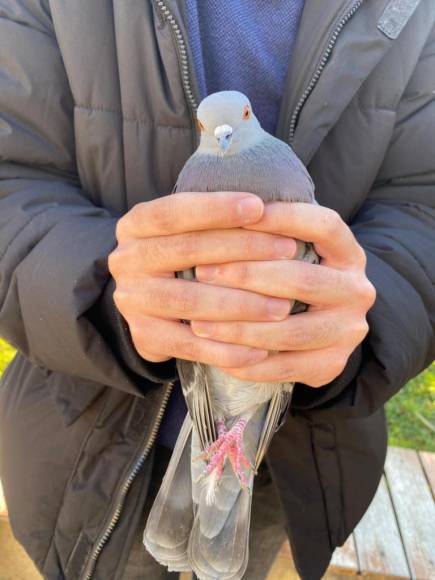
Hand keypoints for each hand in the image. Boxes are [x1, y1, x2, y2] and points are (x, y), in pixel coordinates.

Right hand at [108, 192, 296, 367]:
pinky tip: (260, 349)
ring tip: (283, 306)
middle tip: (288, 250)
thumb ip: (212, 220)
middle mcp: (126, 259)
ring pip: (189, 301)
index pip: (174, 211)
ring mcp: (132, 300)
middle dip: (242, 249)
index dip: (216, 209)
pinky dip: (226, 349)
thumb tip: (267, 209)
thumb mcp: (185, 230)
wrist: (147, 304)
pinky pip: (189, 345)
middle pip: (186, 251)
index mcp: (135, 225)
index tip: (259, 206)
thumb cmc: (183, 257)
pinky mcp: (143, 336)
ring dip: (241, 304)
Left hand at [191, 203, 375, 386]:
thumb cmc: (292, 278)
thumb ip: (268, 236)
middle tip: (201, 271)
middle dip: (247, 275)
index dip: (283, 217)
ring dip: (238, 328)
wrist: (323, 327)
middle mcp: (357, 290)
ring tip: (198, 322)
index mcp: (349, 253)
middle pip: (302, 280)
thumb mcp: (292, 251)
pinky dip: (245, 362)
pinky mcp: (331, 365)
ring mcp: (348, 331)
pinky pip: (283, 369)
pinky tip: (215, 353)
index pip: (324, 226)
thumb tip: (217, 211)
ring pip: (289, 331)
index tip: (238, 212)